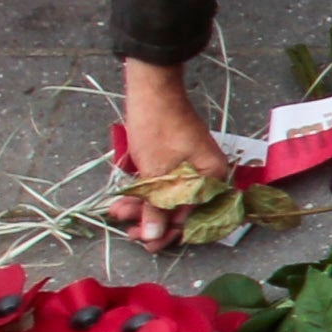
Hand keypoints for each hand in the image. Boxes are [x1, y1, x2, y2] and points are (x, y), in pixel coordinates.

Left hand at [109, 60, 233, 253]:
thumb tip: (154, 239)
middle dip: (152, 220)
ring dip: (144, 207)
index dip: (167, 233)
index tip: (145, 243)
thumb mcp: (155, 173)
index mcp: (213, 179)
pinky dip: (147, 193)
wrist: (152, 87)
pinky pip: (164, 185)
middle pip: (180, 211)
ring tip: (118, 209)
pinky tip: (126, 198)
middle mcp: (208, 176)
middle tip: (127, 228)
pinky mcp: (178, 161)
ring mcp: (193, 168)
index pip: (192, 219)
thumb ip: (155, 209)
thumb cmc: (158, 125)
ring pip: (168, 199)